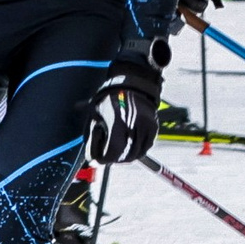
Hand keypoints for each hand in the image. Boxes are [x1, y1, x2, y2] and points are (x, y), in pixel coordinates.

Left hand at [86, 41, 165, 164]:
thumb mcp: (94, 112)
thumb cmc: (109, 97)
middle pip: (125, 156)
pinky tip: (128, 145)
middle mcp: (134, 126)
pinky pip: (146, 147)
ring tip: (117, 149)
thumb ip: (91, 136)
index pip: (112, 153)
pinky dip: (137, 150)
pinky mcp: (153, 128)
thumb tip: (91, 161)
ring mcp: (146, 127)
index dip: (103, 159)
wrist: (132, 82)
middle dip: (114, 158)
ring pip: (137, 154)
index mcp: (117, 122)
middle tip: (106, 155)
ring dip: (126, 156)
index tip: (97, 159)